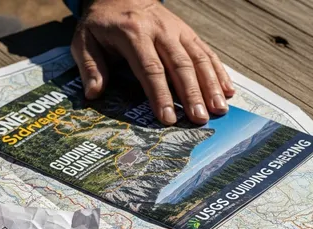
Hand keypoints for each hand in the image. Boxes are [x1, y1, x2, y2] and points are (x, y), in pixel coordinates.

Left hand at [71, 0, 235, 125]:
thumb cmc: (102, 24)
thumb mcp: (84, 40)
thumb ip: (89, 66)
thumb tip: (94, 93)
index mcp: (133, 34)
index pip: (150, 68)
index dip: (160, 95)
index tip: (168, 118)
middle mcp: (160, 31)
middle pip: (180, 66)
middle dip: (191, 94)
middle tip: (200, 119)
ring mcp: (178, 31)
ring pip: (198, 59)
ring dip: (211, 85)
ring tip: (220, 109)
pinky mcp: (189, 33)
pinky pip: (207, 52)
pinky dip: (219, 72)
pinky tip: (228, 91)